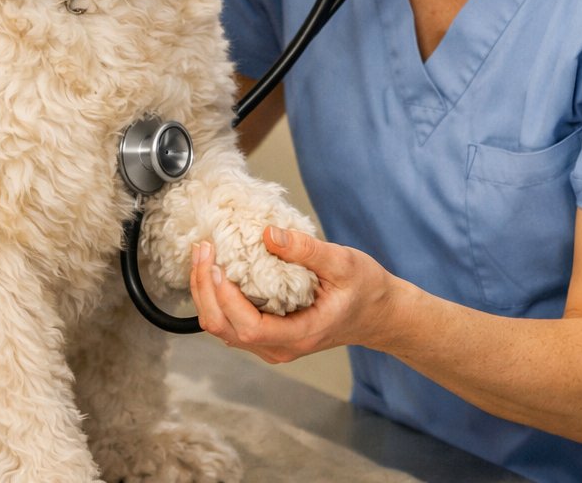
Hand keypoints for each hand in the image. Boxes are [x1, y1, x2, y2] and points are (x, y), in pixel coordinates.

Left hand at [189, 227, 400, 364]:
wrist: (378, 313)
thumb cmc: (365, 290)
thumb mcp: (343, 263)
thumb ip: (306, 250)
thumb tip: (268, 234)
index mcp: (301, 335)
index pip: (249, 329)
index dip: (227, 300)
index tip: (218, 266)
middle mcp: (281, 347)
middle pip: (226, 330)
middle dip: (206, 291)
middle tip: (203, 250)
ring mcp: (272, 344)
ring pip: (223, 328)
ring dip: (207, 293)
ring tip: (203, 255)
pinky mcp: (267, 334)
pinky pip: (230, 322)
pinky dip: (217, 297)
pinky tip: (216, 268)